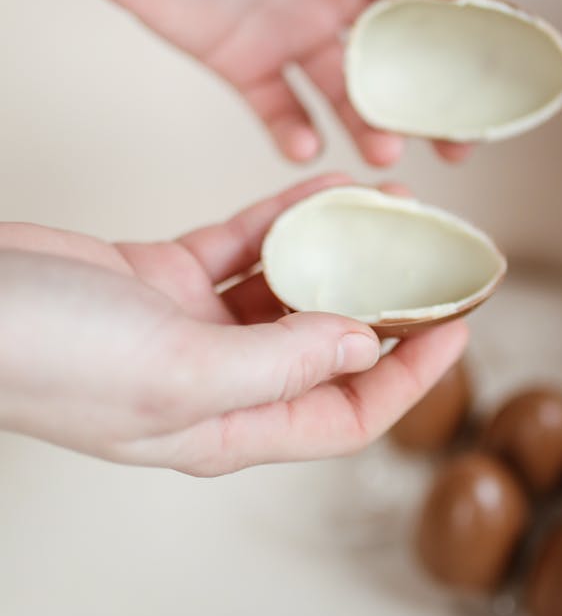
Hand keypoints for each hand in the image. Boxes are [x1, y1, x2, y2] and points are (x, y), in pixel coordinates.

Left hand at [0, 0, 482, 164]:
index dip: (474, 40)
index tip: (507, 85)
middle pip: (400, 59)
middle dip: (433, 104)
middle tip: (460, 150)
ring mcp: (285, 29)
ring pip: (345, 93)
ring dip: (370, 126)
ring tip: (384, 155)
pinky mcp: (238, 61)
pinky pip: (277, 109)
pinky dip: (295, 133)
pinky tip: (306, 151)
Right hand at [0, 175, 467, 473]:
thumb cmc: (49, 357)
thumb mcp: (176, 372)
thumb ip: (278, 364)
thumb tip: (362, 345)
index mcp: (227, 426)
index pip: (345, 414)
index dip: (411, 376)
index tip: (459, 327)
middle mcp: (218, 381)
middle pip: (327, 349)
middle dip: (386, 308)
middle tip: (437, 261)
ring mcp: (190, 326)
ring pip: (289, 289)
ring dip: (339, 254)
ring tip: (393, 211)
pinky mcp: (164, 275)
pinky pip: (243, 244)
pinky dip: (283, 218)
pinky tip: (323, 189)